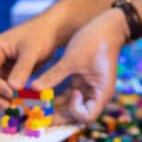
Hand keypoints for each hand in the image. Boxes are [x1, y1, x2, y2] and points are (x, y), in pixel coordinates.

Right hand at [0, 13, 63, 109]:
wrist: (52, 30)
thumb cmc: (41, 34)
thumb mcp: (32, 50)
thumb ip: (22, 68)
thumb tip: (13, 89)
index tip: (9, 94)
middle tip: (9, 107)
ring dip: (1, 100)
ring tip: (15, 108)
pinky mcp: (9, 75)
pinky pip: (5, 90)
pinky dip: (10, 98)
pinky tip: (20, 105)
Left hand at [28, 8, 127, 123]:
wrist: (108, 25)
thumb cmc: (95, 41)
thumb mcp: (72, 59)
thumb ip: (53, 76)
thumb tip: (33, 89)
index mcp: (101, 93)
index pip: (86, 116)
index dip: (74, 110)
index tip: (69, 93)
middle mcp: (95, 95)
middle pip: (75, 116)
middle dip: (57, 116)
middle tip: (36, 115)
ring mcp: (87, 89)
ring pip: (68, 107)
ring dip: (53, 108)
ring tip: (33, 108)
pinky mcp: (80, 82)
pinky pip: (66, 96)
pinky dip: (54, 98)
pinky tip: (38, 96)